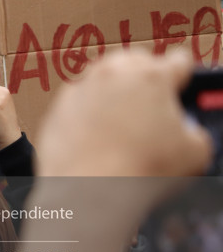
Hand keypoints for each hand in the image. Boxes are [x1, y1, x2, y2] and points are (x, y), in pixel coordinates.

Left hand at [36, 50, 210, 213]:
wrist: (88, 190)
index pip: (177, 62)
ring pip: (101, 78)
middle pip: (135, 61)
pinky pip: (77, 102)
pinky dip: (85, 113)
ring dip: (111, 92)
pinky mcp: (57, 106)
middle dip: (143, 78)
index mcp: (152, 77)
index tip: (178, 86)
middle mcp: (113, 74)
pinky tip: (93, 136)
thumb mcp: (194, 153)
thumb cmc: (140, 170)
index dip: (181, 76)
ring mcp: (81, 88)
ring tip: (119, 122)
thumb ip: (192, 131)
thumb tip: (186, 133)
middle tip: (148, 106)